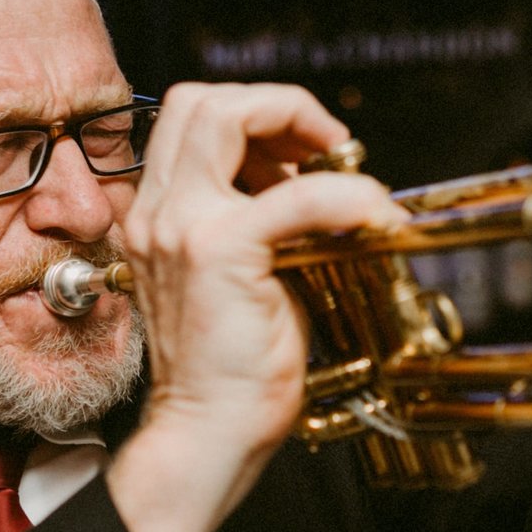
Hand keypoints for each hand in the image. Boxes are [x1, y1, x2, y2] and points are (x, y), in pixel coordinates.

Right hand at [105, 83, 407, 531]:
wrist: (209, 431)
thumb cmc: (234, 368)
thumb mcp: (243, 276)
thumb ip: (261, 219)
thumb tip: (312, 176)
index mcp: (157, 214)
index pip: (192, 119)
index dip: (256, 115)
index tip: (307, 148)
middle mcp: (157, 211)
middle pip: (202, 100)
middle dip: (274, 105)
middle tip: (326, 143)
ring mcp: (181, 226)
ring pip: (227, 116)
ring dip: (299, 125)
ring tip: (344, 166)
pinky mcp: (220, 250)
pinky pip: (297, 193)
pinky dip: (346, 194)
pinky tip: (374, 215)